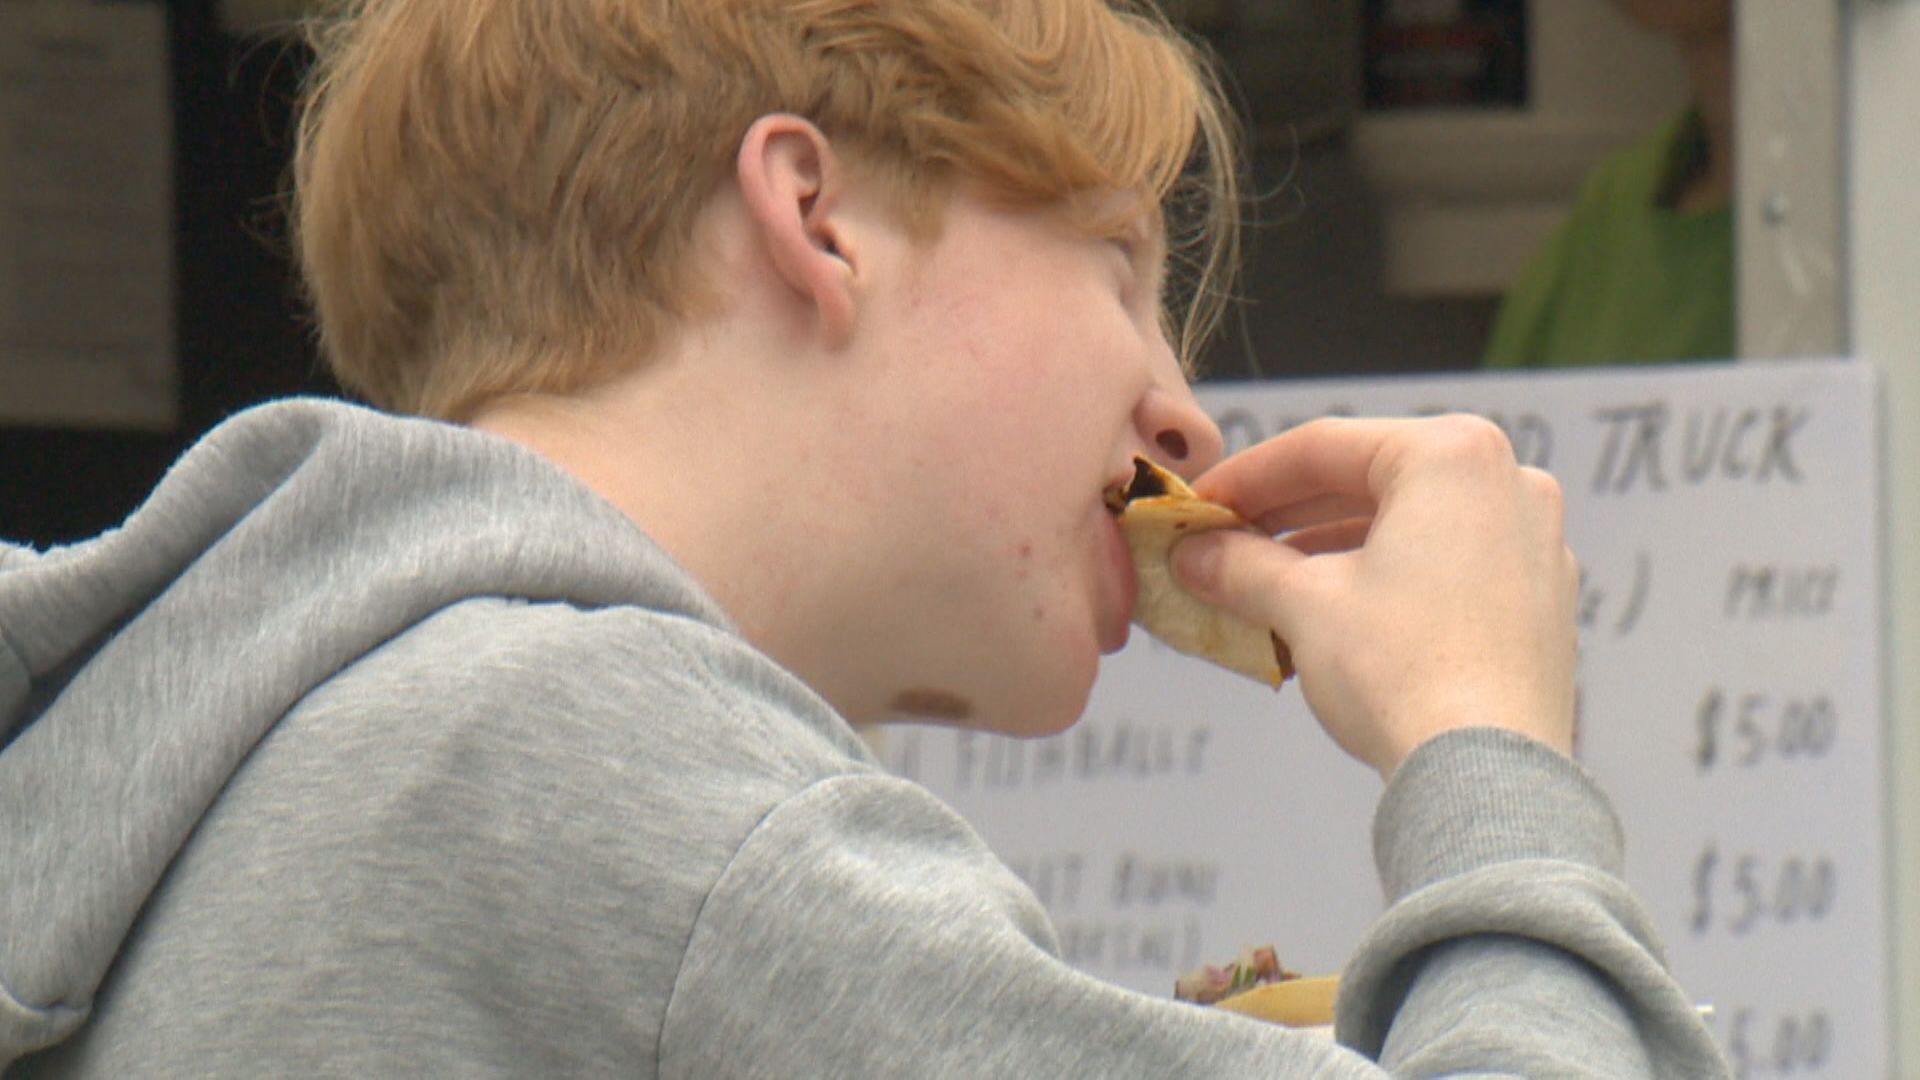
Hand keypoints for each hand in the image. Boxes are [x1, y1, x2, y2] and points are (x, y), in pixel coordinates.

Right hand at [1171, 416, 1577, 777]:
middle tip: (1222, 542)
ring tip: (1264, 583)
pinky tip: (1333, 614)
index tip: (1197, 506)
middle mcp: (1508, 483)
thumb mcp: (1302, 605)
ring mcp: (1535, 543)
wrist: (1486, 776)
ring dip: (1332, 549)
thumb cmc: (1402, 671)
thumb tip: (1195, 555)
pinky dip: (1386, 578)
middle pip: (1371, 481)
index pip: (1324, 447)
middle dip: (1288, 516)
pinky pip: (1448, 566)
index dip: (1246, 477)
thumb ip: (1241, 565)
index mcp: (1453, 456)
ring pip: (1411, 525)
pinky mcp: (1541, 602)